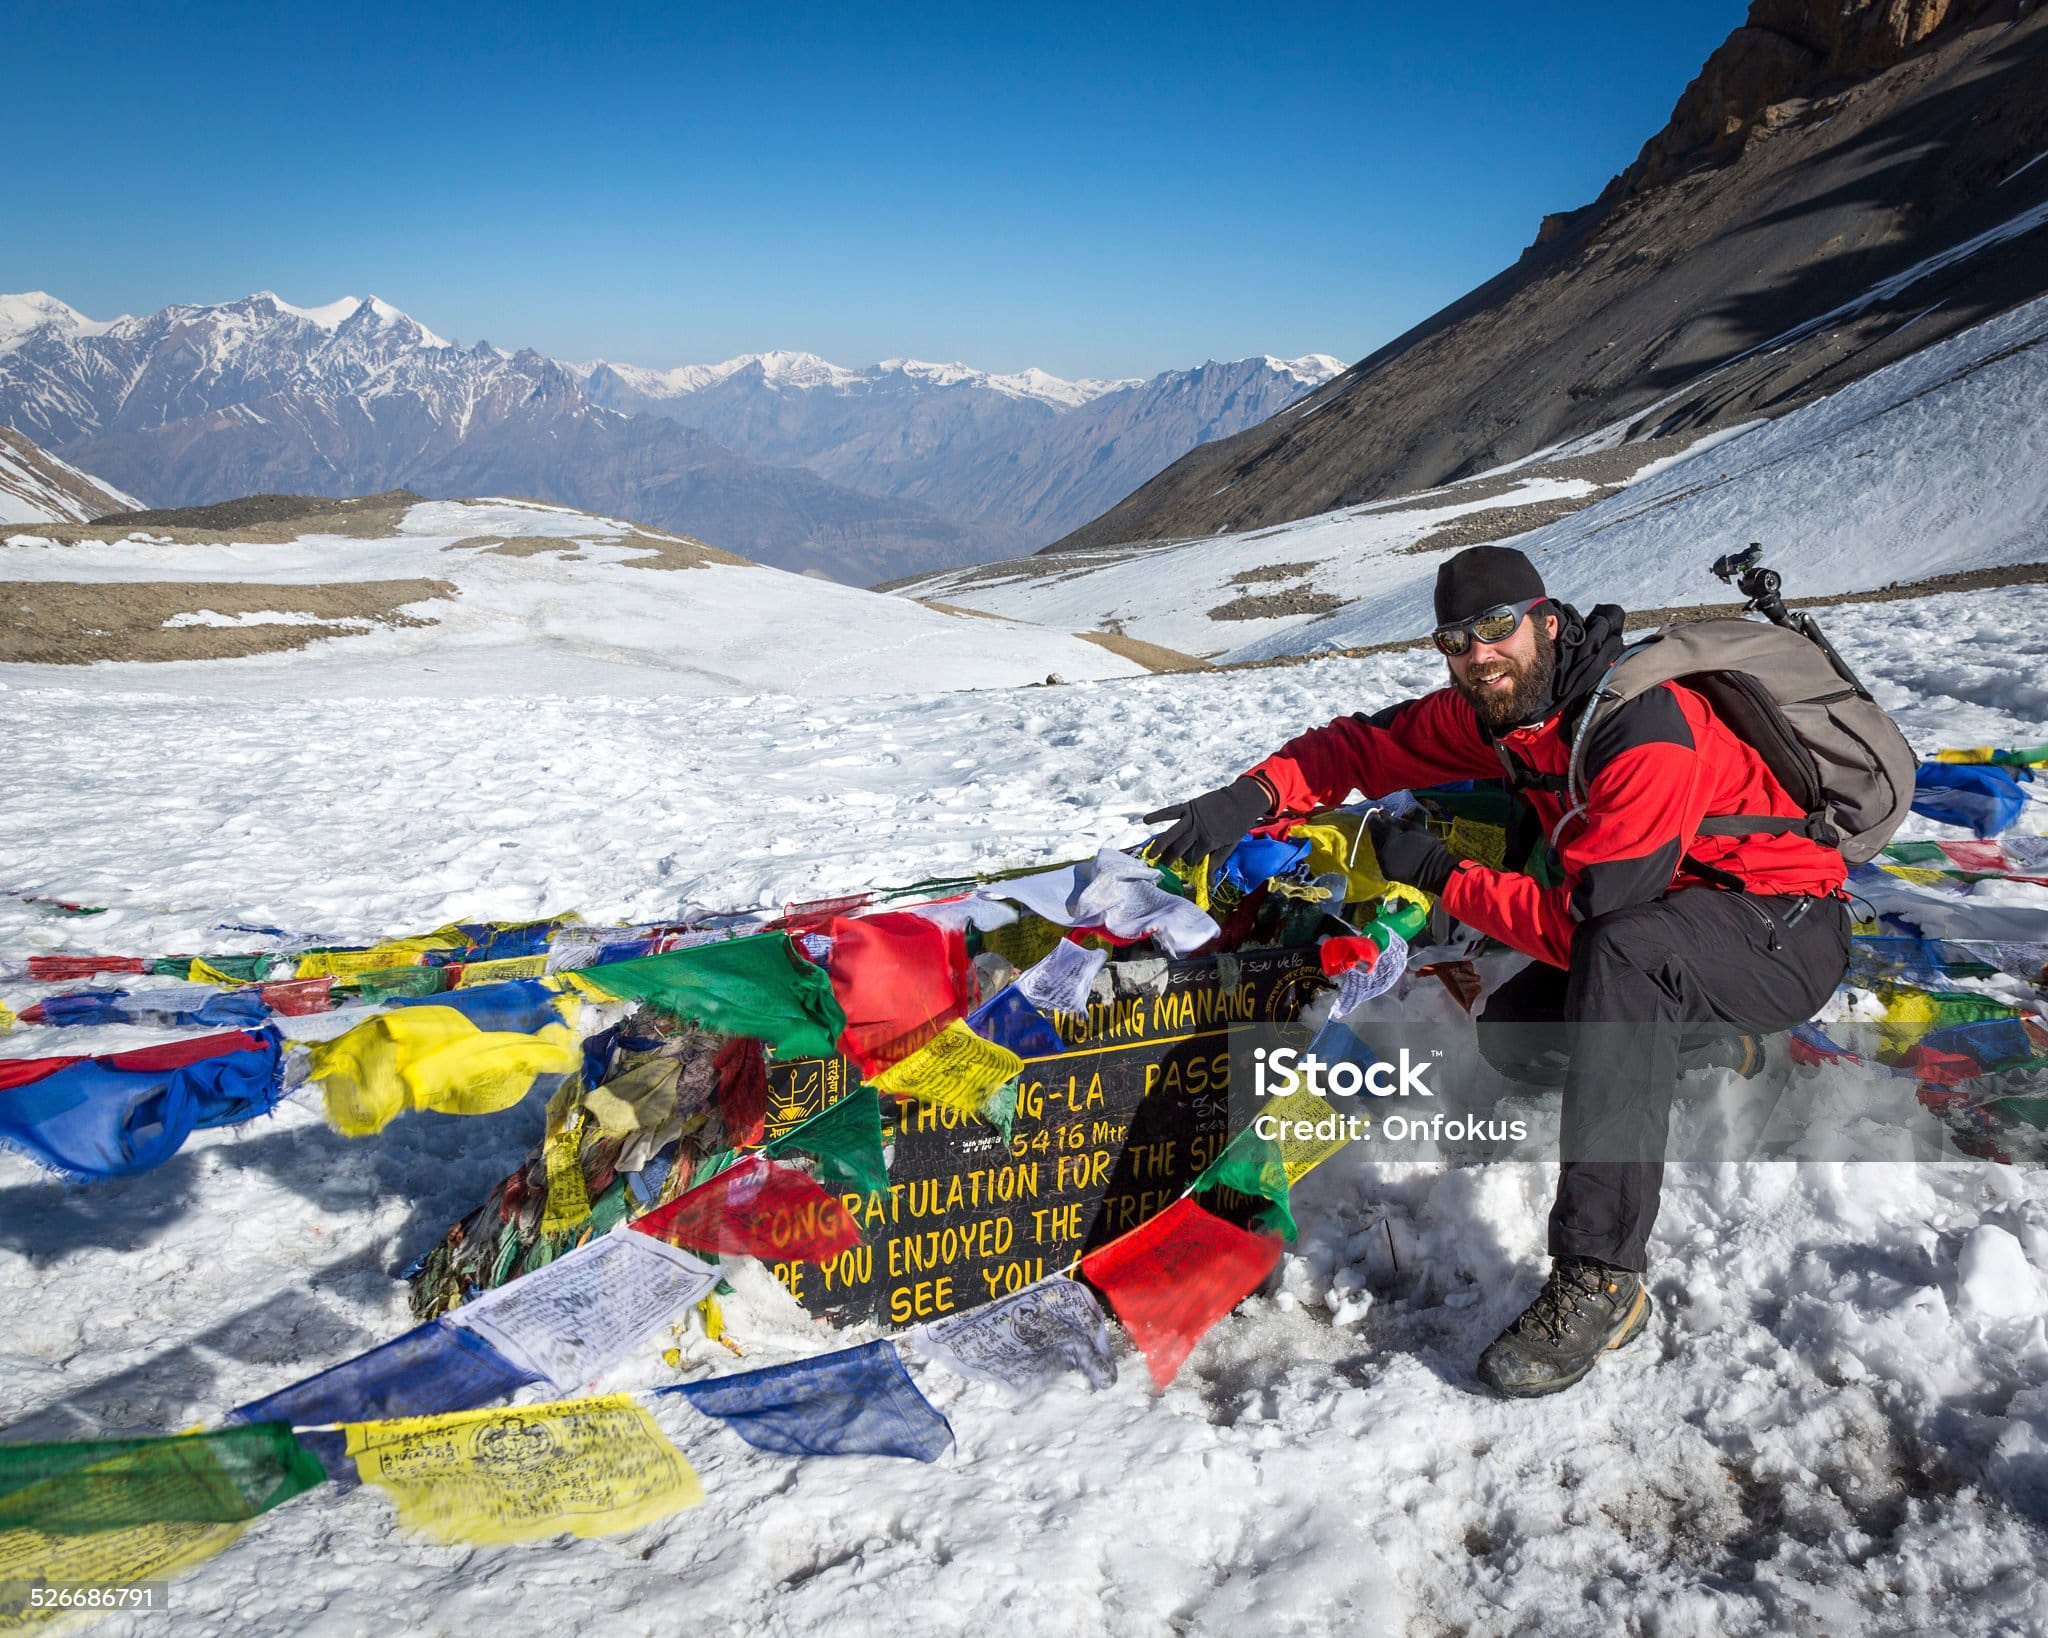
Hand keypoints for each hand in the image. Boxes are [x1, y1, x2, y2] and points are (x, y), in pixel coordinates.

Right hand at [1143, 775, 1272, 866]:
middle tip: (1158, 868)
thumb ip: (1218, 861)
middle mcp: (1197, 830)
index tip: (1185, 868)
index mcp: (1209, 841)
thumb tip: (1209, 881)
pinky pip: (1170, 812)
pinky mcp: (1188, 807)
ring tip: (1150, 855)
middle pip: (1179, 849)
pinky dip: (1158, 815)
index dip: (1189, 865)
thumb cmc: (1238, 824)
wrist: (1242, 800)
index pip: (1193, 859)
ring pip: (1171, 834)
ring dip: (1159, 845)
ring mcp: (1191, 818)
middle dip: (1168, 860)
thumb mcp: (1231, 845)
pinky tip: (1145, 820)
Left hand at [1367, 812, 1455, 894]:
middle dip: (1378, 829)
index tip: (1378, 814)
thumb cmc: (1428, 845)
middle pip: (1374, 835)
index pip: (1375, 824)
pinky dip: (1384, 853)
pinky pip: (1381, 859)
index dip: (1375, 818)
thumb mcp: (1414, 827)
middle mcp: (1383, 850)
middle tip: (1383, 824)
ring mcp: (1383, 863)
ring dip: (1380, 841)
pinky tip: (1393, 850)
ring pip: (1376, 847)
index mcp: (1390, 837)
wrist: (1435, 869)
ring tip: (1390, 838)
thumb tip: (1383, 815)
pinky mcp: (1386, 872)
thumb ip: (1396, 821)